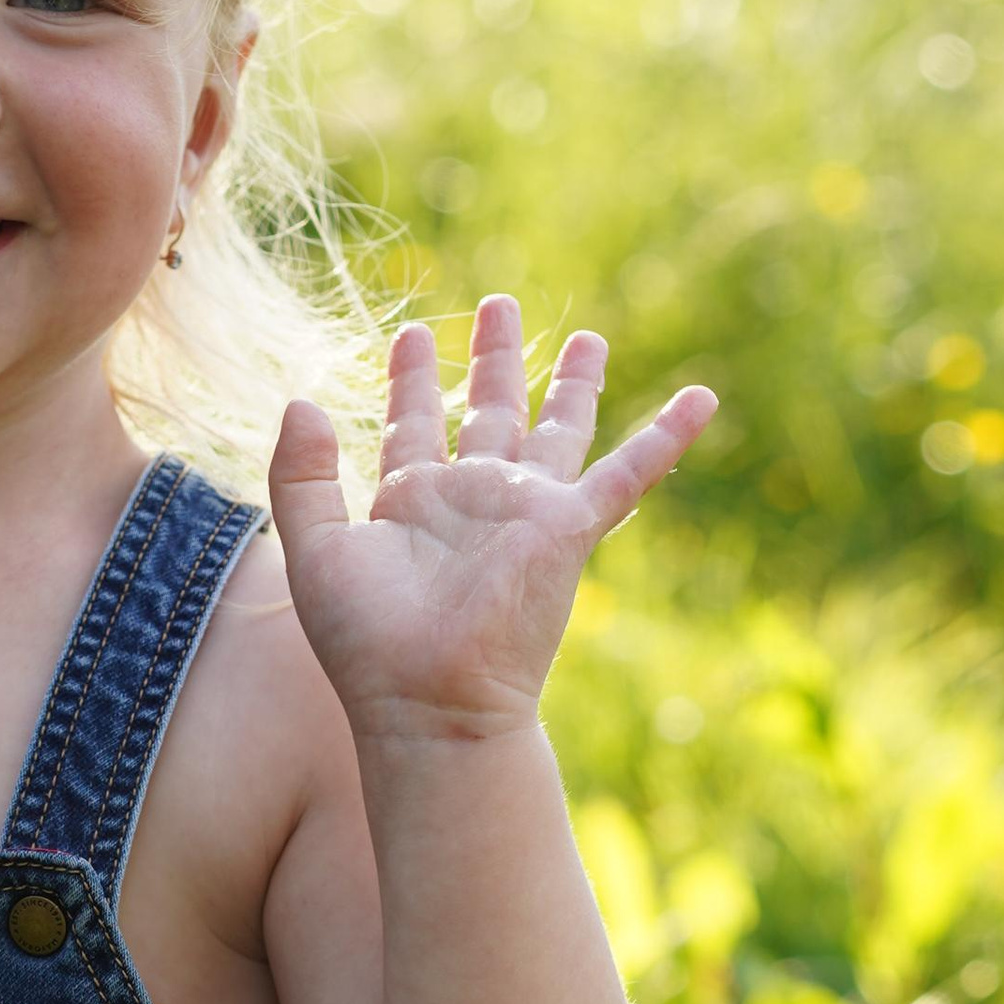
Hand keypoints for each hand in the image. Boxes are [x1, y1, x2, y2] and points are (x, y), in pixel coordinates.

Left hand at [267, 297, 715, 738]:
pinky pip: (628, 472)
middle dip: (494, 359)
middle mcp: (472, 499)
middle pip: (488, 411)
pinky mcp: (569, 528)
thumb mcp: (315, 548)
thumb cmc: (367, 643)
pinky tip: (703, 398)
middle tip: (499, 304)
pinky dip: (667, 436)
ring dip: (573, 384)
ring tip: (589, 337)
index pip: (414, 423)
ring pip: (556, 430)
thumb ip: (301, 475)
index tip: (413, 332)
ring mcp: (524, 510)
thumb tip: (302, 401)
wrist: (428, 699)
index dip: (412, 378)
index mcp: (412, 502)